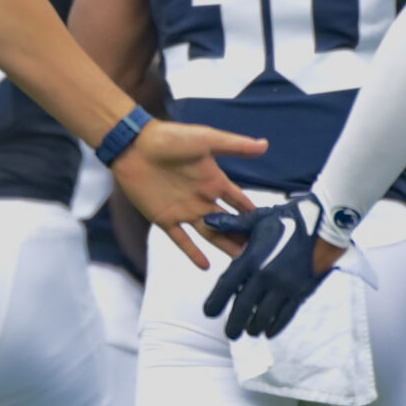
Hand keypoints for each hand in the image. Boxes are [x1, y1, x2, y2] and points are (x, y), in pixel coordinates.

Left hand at [108, 121, 263, 268]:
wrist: (133, 146)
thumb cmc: (170, 138)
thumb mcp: (206, 140)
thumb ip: (235, 146)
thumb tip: (264, 144)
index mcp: (214, 182)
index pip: (240, 203)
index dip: (254, 215)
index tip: (272, 229)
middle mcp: (202, 199)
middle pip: (228, 223)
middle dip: (243, 237)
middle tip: (261, 255)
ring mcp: (184, 210)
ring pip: (210, 234)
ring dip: (225, 247)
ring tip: (242, 263)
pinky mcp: (165, 219)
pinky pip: (182, 240)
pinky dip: (193, 253)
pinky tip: (206, 266)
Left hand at [199, 192, 342, 338]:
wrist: (325, 225)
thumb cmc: (289, 219)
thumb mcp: (258, 218)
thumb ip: (232, 224)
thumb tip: (208, 221)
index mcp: (251, 258)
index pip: (226, 286)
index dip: (215, 302)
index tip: (209, 313)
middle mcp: (265, 275)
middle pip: (243, 308)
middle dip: (234, 324)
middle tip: (230, 334)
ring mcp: (284, 286)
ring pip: (263, 316)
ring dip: (254, 327)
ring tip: (249, 331)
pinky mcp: (301, 292)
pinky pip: (285, 316)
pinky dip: (275, 327)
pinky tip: (268, 332)